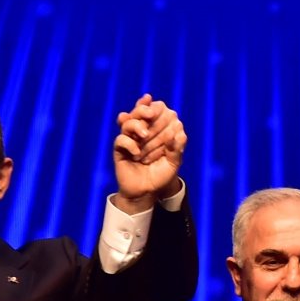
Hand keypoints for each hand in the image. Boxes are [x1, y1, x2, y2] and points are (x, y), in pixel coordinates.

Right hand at [112, 94, 186, 209]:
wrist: (146, 193)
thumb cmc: (160, 175)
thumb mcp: (173, 163)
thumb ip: (177, 148)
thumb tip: (179, 132)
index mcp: (156, 131)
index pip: (155, 112)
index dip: (156, 107)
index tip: (163, 107)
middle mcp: (141, 132)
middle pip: (139, 112)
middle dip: (144, 110)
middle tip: (150, 114)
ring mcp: (130, 139)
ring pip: (127, 122)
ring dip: (137, 125)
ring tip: (145, 135)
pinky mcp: (120, 150)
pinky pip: (120, 140)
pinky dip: (129, 143)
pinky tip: (137, 152)